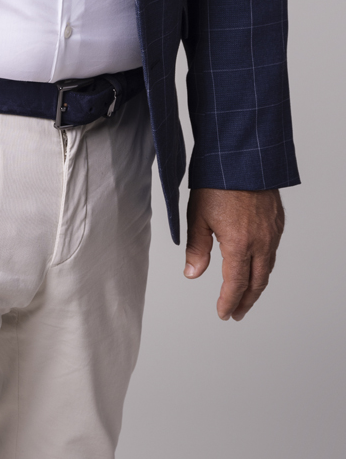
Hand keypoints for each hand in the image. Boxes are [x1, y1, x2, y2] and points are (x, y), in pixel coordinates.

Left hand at [184, 188, 284, 320]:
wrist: (242, 155)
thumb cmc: (217, 182)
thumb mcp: (198, 215)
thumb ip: (197, 248)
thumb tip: (192, 274)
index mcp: (239, 244)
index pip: (235, 285)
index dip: (228, 302)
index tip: (223, 313)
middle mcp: (260, 242)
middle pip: (256, 283)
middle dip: (245, 301)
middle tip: (236, 312)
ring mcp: (272, 232)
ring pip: (267, 268)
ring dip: (256, 285)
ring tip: (246, 295)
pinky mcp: (277, 221)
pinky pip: (273, 251)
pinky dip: (264, 265)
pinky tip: (256, 264)